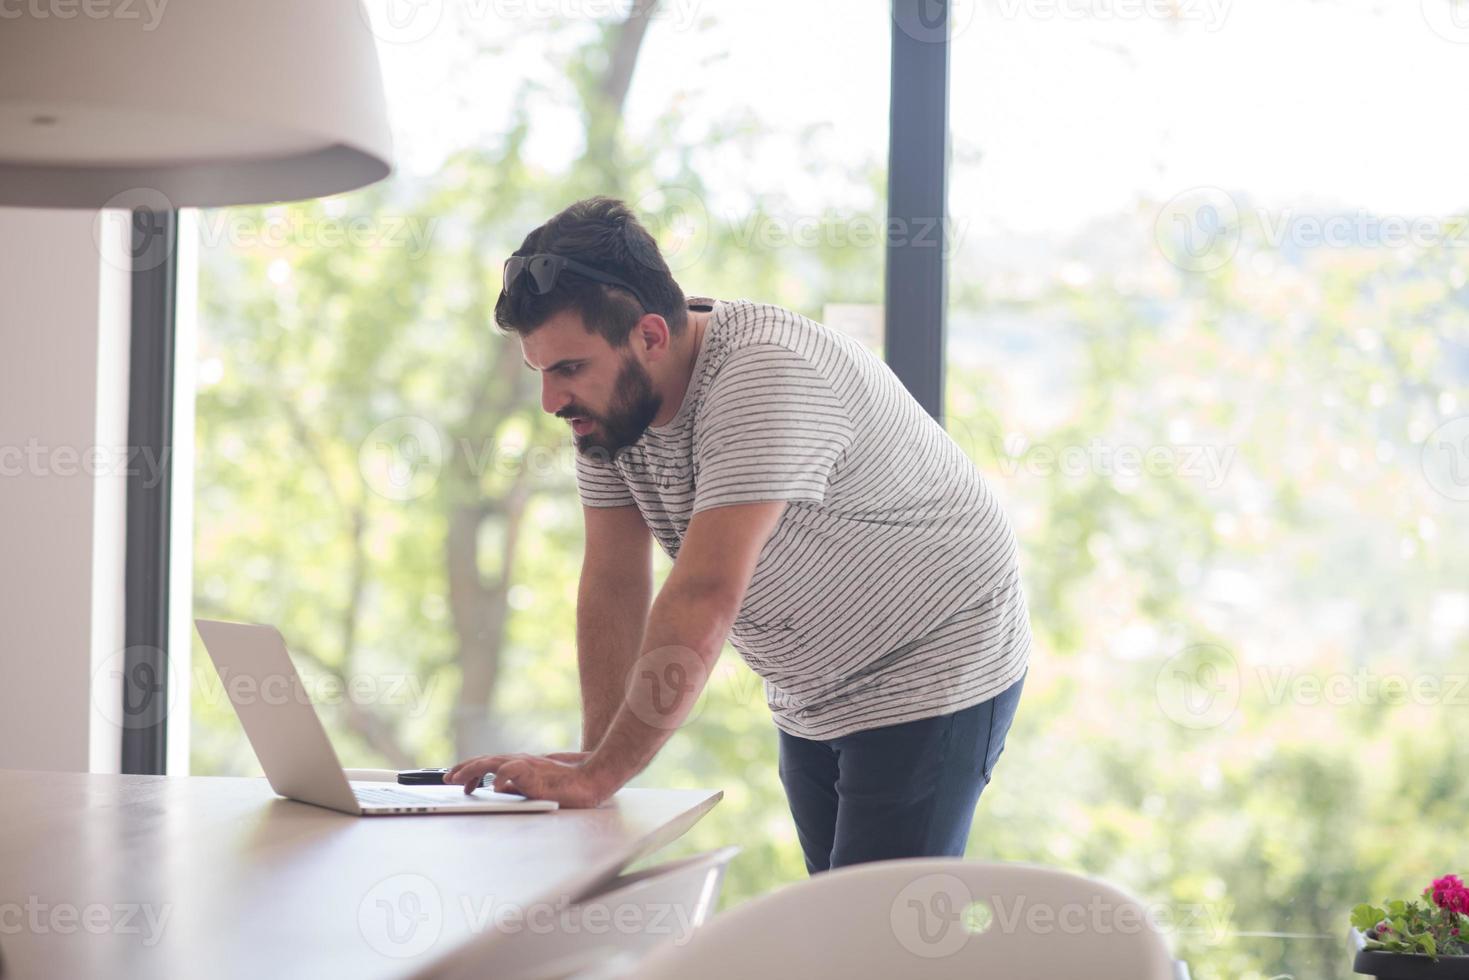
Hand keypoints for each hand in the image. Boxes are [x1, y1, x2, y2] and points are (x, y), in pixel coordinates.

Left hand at [444, 753, 617, 807]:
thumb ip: (516, 787)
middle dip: (463, 769)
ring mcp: (526, 765)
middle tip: (447, 779)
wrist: (589, 779)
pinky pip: (514, 770)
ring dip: (473, 770)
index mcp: (518, 765)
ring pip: (493, 762)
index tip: (456, 780)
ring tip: (459, 779)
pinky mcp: (535, 772)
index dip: (469, 770)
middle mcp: (519, 761)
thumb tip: (497, 791)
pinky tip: (493, 786)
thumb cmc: (566, 785)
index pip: (488, 763)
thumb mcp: (534, 787)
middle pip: (484, 760)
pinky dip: (501, 777)